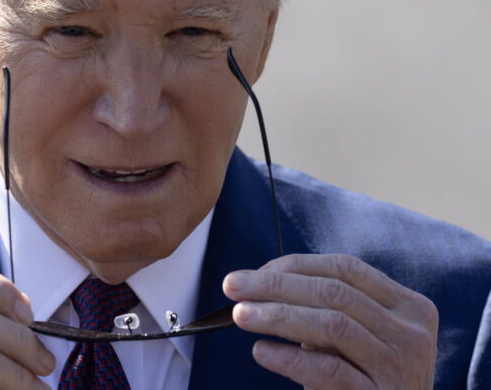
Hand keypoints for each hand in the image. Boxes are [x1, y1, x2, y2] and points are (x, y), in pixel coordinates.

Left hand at [223, 254, 438, 389]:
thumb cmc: (364, 378)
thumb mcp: (356, 336)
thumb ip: (325, 307)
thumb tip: (259, 282)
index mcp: (409, 307)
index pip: (346, 268)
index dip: (295, 266)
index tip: (254, 273)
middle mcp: (411, 334)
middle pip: (334, 293)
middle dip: (275, 286)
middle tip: (232, 286)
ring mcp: (400, 368)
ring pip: (332, 326)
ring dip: (278, 315)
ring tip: (239, 315)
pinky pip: (329, 370)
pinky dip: (290, 358)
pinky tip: (262, 352)